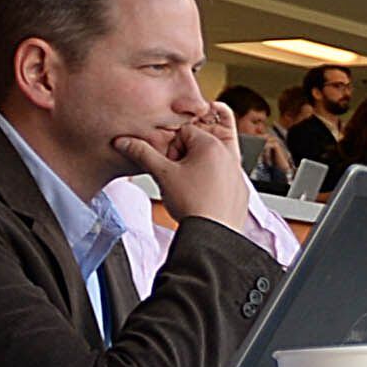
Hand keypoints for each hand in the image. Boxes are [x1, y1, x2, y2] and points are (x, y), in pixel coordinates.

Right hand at [116, 119, 259, 231]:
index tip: (169, 164)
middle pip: (198, 145)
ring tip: (189, 188)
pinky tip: (202, 196)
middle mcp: (229, 155)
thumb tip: (126, 142)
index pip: (184, 131)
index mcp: (212, 145)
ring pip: (210, 162)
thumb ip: (142, 153)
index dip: (171, 148)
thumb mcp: (162, 174)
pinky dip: (211, 184)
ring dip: (197, 170)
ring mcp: (237, 173)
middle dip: (184, 158)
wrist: (212, 234)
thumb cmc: (192, 204)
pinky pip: (222, 178)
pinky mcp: (240, 189)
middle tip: (178, 176)